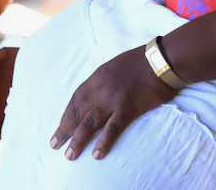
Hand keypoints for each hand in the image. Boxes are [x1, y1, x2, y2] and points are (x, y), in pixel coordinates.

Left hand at [50, 46, 178, 161]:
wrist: (160, 61)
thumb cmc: (140, 61)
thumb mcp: (114, 66)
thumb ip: (103, 80)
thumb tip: (96, 95)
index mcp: (97, 76)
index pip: (76, 98)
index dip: (66, 114)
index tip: (60, 127)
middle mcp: (101, 88)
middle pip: (78, 112)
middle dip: (65, 129)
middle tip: (55, 144)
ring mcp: (113, 99)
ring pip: (90, 122)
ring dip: (78, 140)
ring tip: (69, 155)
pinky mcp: (128, 109)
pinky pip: (112, 128)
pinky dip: (103, 142)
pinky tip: (96, 154)